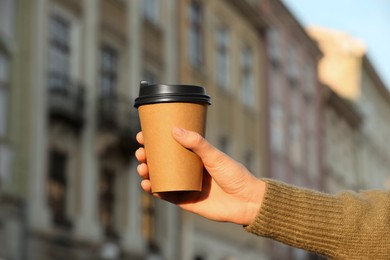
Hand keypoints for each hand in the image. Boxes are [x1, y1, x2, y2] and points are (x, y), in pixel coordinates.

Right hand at [135, 127, 264, 224]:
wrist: (246, 201)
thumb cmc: (234, 174)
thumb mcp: (215, 156)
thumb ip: (197, 143)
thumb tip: (175, 129)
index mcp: (193, 156)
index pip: (170, 146)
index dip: (155, 141)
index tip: (143, 135)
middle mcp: (187, 169)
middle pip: (161, 161)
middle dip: (147, 156)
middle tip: (141, 152)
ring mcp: (184, 185)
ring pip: (160, 177)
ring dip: (147, 172)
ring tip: (142, 167)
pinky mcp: (185, 200)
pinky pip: (166, 194)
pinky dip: (155, 190)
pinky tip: (148, 185)